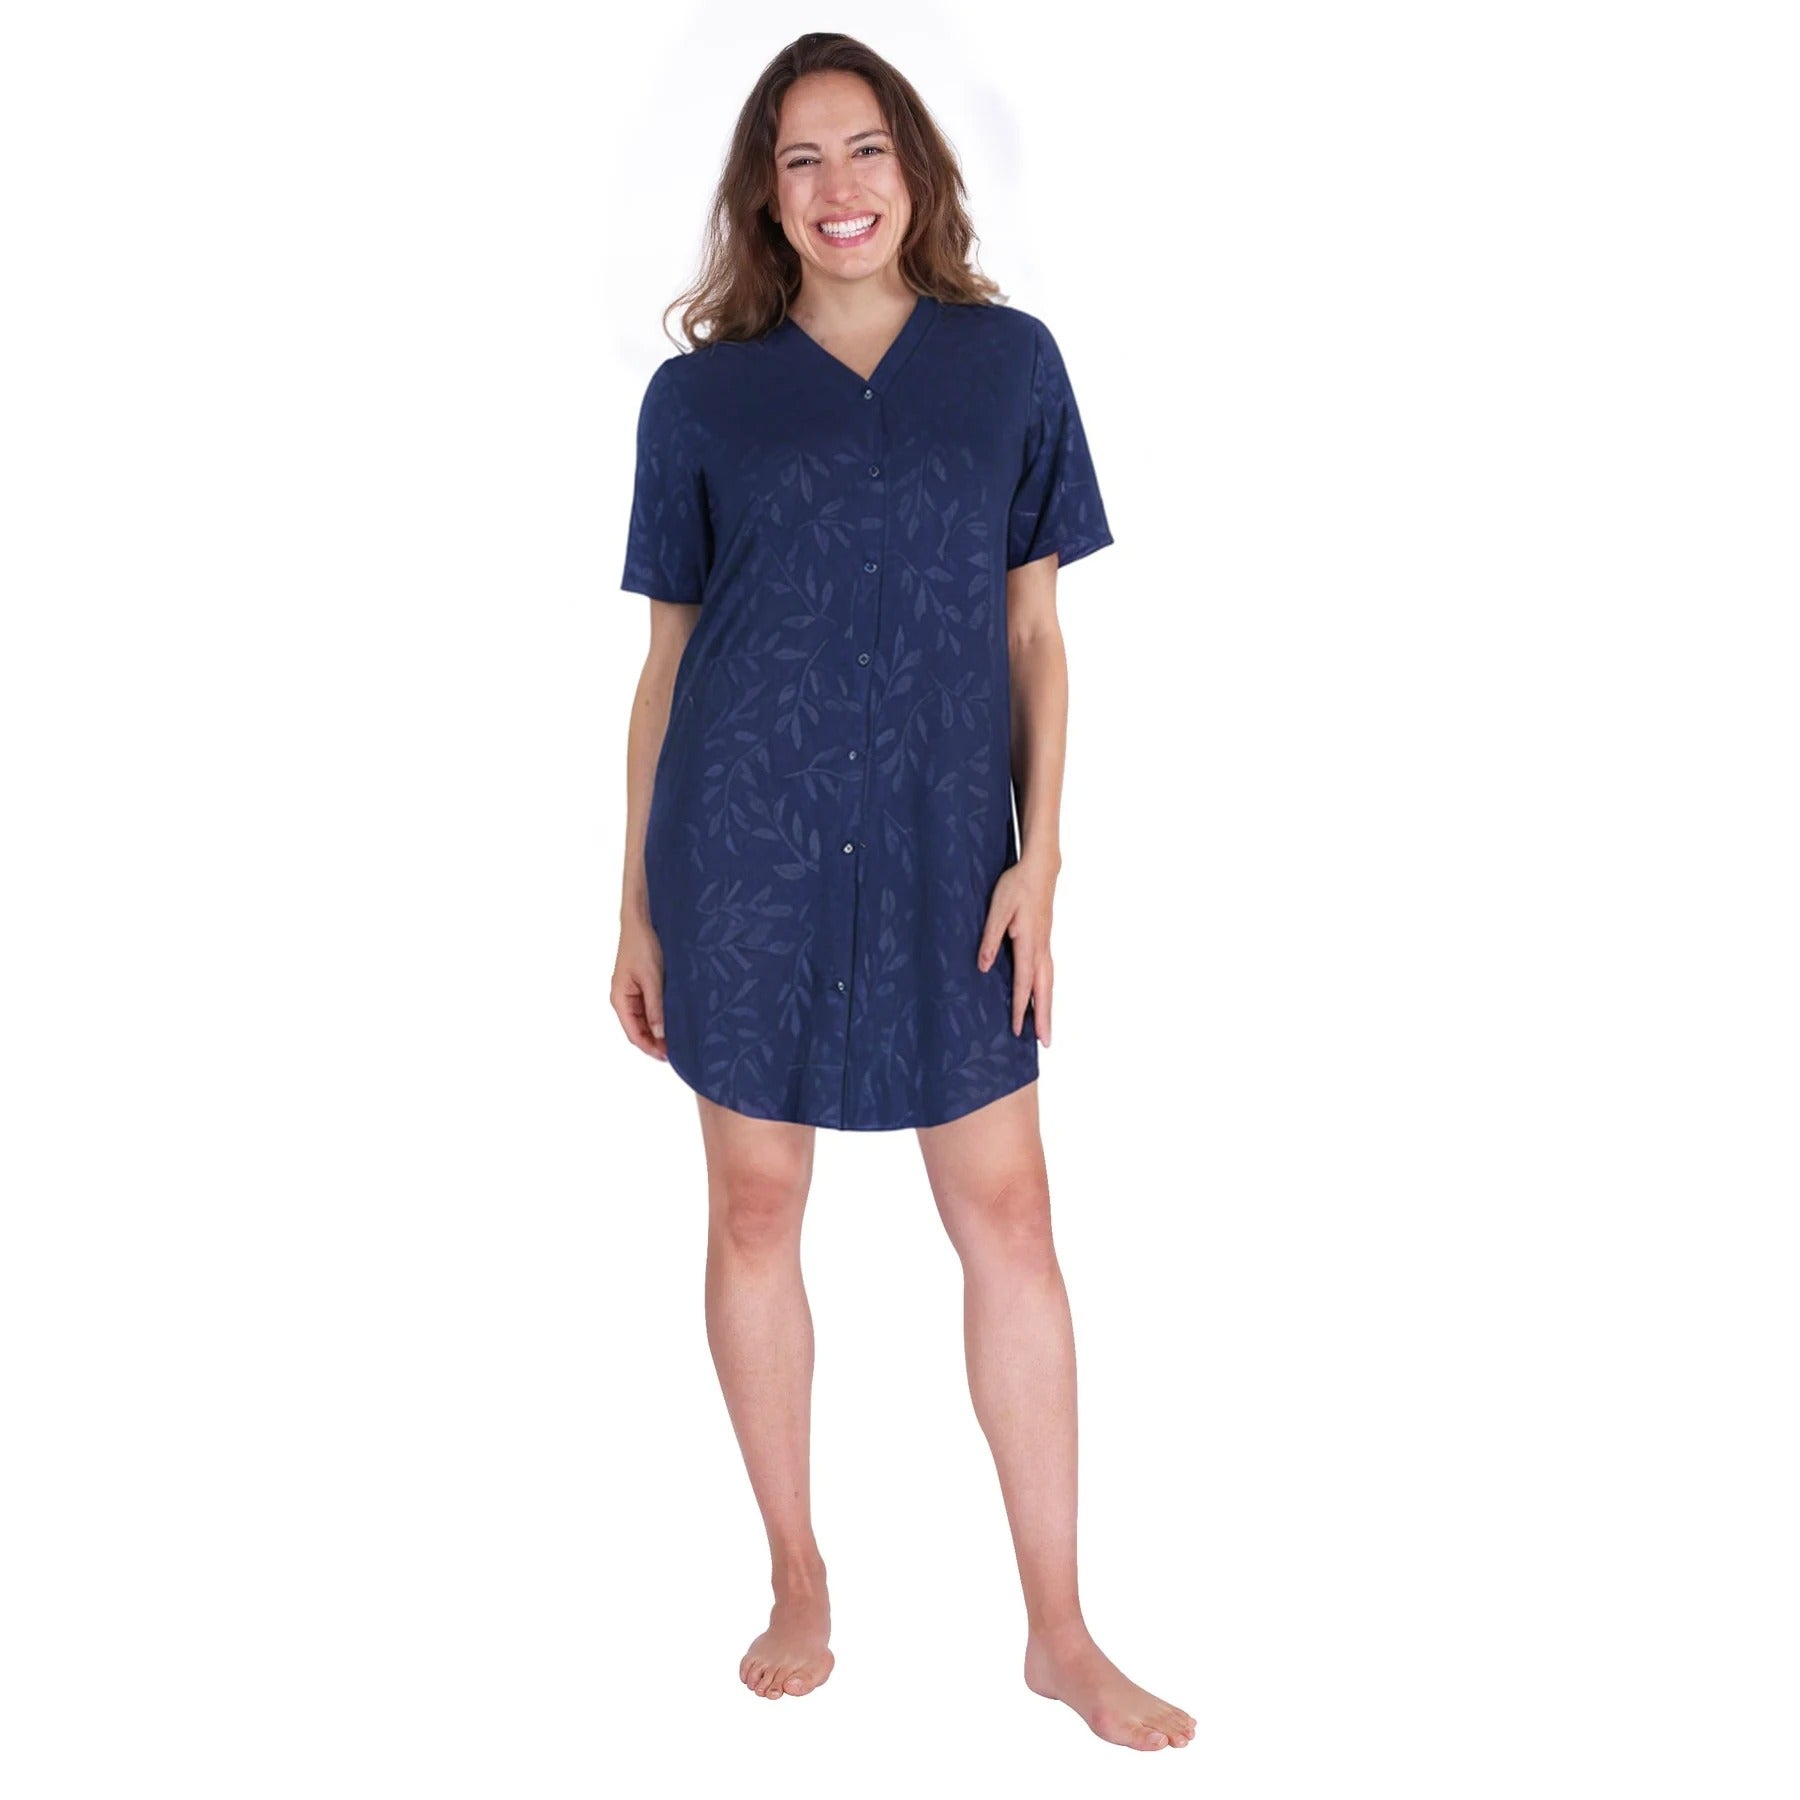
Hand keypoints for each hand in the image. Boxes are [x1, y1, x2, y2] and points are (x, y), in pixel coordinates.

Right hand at [612, 919, 668, 1060]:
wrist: (642, 921)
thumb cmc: (642, 945)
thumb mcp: (652, 978)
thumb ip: (655, 1007)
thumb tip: (659, 1034)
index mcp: (620, 999)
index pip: (634, 1034)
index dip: (650, 1048)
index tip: (668, 1057)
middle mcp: (624, 999)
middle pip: (639, 1030)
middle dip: (656, 1042)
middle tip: (678, 1051)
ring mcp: (632, 993)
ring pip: (645, 1020)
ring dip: (659, 1030)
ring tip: (678, 1038)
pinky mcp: (642, 985)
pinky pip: (650, 1008)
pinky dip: (660, 1016)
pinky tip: (675, 1020)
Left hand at [976, 856, 1055, 1044]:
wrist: (1040, 869)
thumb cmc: (1016, 886)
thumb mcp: (997, 909)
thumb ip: (989, 938)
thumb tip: (983, 966)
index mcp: (1027, 942)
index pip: (1024, 982)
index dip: (1021, 1007)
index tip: (1019, 1030)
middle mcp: (1040, 948)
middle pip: (1044, 989)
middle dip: (1043, 1017)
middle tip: (1045, 1042)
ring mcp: (1045, 945)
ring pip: (1049, 983)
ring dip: (1048, 1007)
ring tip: (1046, 1030)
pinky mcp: (1044, 942)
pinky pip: (1047, 973)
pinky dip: (1046, 991)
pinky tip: (1042, 999)